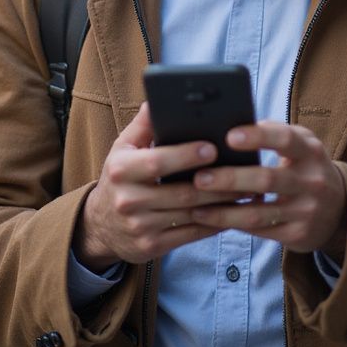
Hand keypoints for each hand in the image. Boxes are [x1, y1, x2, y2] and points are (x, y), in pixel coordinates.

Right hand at [74, 103, 245, 271]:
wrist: (100, 225)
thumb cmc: (119, 178)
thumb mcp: (122, 148)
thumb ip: (143, 124)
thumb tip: (157, 99)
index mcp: (121, 170)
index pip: (156, 162)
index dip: (185, 155)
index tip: (212, 148)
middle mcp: (128, 200)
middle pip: (181, 192)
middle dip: (216, 183)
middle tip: (244, 171)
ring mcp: (140, 227)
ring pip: (190, 215)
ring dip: (222, 204)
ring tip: (246, 191)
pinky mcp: (152, 247)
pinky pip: (190, 235)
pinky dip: (214, 224)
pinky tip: (232, 213)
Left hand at [189, 121, 346, 259]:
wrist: (340, 209)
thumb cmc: (306, 167)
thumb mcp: (301, 145)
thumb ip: (272, 134)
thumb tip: (228, 128)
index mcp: (311, 150)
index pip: (285, 139)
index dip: (258, 136)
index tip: (229, 136)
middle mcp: (312, 180)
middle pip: (267, 179)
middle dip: (230, 179)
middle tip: (199, 177)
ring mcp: (306, 210)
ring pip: (259, 212)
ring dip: (224, 210)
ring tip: (196, 205)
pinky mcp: (297, 234)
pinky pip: (260, 231)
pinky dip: (233, 224)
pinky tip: (211, 218)